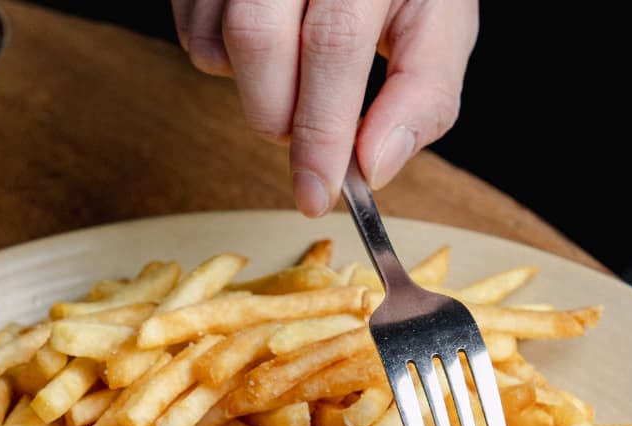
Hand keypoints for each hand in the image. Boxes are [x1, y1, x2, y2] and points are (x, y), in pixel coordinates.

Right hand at [171, 0, 478, 215]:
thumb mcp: (440, 26)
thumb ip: (422, 96)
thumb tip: (374, 167)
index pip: (333, 42)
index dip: (321, 127)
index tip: (317, 194)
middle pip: (258, 38)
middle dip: (279, 116)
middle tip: (309, 137)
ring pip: (215, 38)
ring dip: (250, 90)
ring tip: (296, 80)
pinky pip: (191, 31)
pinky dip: (223, 62)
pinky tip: (268, 48)